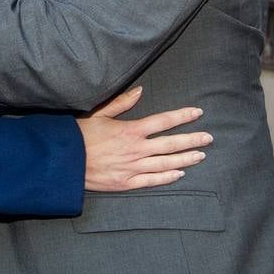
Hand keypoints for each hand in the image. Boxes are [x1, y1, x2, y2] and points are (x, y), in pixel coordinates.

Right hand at [77, 87, 211, 191]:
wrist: (64, 160)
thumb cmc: (80, 135)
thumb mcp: (100, 113)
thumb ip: (123, 102)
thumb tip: (141, 90)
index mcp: (131, 130)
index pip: (164, 121)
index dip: (183, 116)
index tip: (198, 113)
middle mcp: (136, 149)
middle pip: (171, 144)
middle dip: (192, 140)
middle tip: (209, 138)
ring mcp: (132, 168)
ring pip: (166, 163)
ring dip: (185, 159)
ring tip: (200, 155)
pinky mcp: (125, 183)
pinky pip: (152, 181)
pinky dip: (167, 177)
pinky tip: (179, 174)